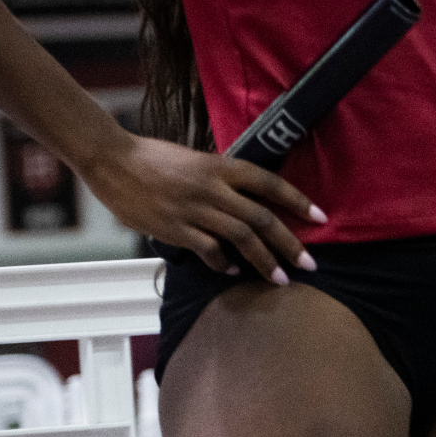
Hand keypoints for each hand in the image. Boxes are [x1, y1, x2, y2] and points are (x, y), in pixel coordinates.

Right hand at [79, 132, 322, 283]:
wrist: (114, 160)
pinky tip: (231, 271)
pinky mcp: (173, 228)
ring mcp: (194, 209)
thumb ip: (222, 181)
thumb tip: (245, 202)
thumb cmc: (155, 158)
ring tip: (280, 278)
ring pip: (240, 237)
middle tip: (309, 264)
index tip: (321, 217)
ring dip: (263, 260)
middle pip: (261, 218)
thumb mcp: (198, 161)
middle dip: (289, 243)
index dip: (298, 200)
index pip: (271, 183)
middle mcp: (214, 188)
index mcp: (223, 166)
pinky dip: (222, 262)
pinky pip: (207, 249)